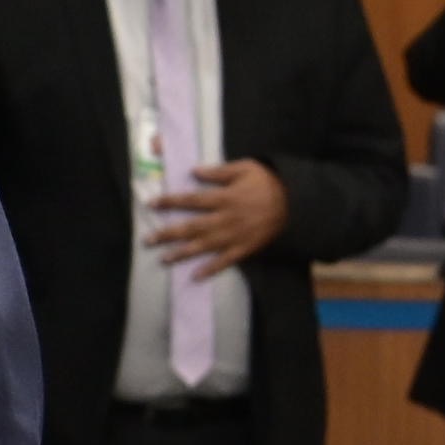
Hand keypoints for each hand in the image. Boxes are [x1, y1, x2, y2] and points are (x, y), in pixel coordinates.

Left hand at [150, 158, 291, 277]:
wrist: (296, 203)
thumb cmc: (268, 182)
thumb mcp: (245, 168)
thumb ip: (219, 172)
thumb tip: (194, 171)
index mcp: (224, 198)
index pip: (191, 200)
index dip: (170, 202)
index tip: (151, 205)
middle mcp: (225, 219)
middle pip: (191, 227)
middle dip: (168, 234)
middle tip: (147, 240)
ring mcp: (234, 236)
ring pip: (204, 246)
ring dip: (182, 253)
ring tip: (163, 259)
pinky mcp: (245, 248)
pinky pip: (225, 261)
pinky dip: (210, 269)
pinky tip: (195, 276)